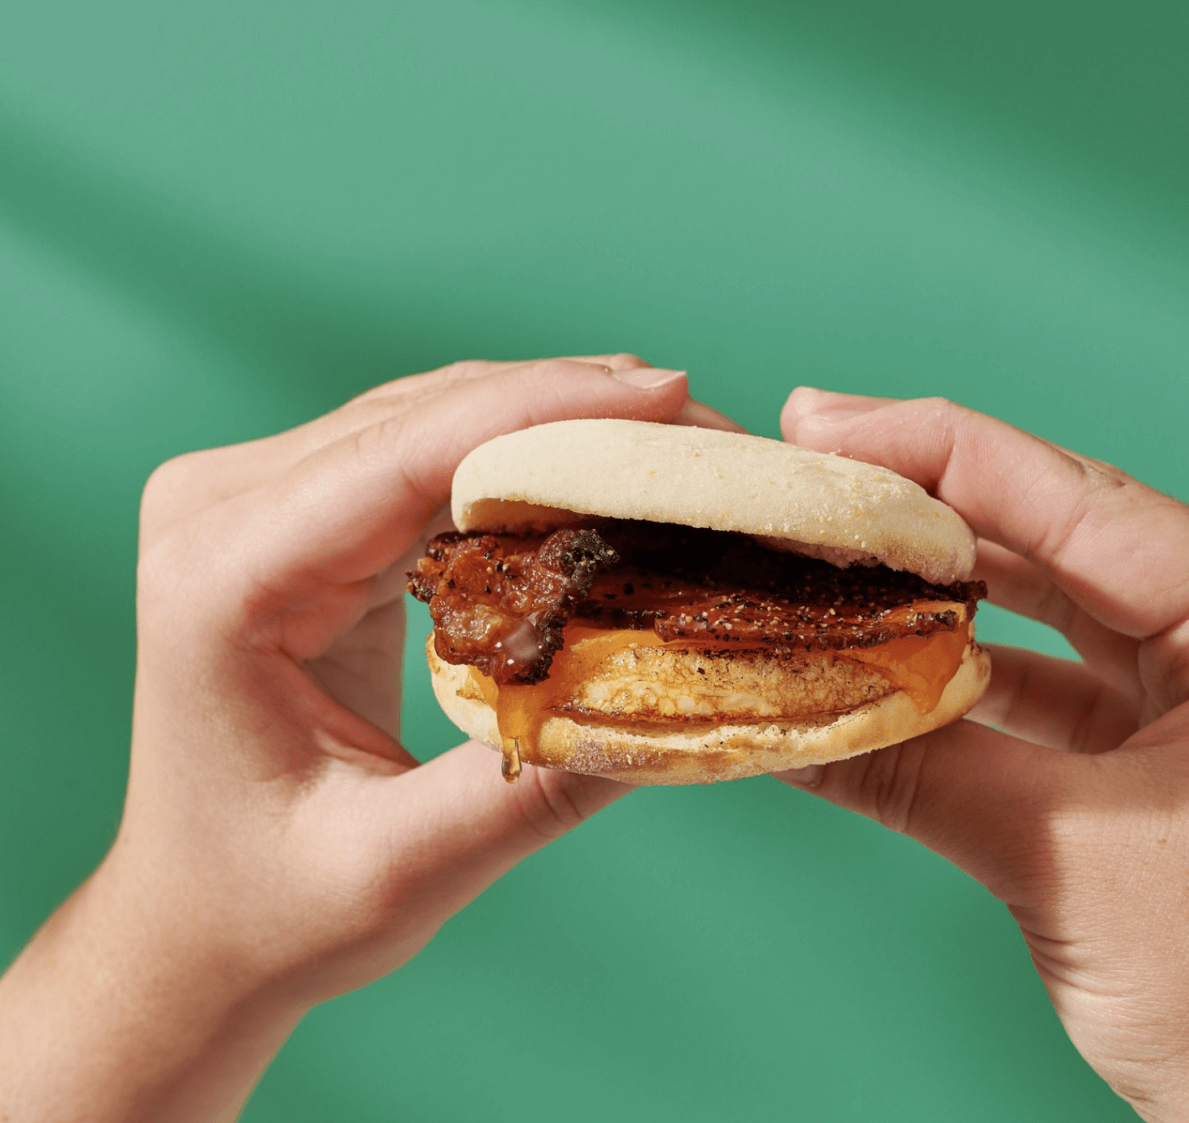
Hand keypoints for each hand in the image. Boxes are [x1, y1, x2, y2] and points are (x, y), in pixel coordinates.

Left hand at [0, 355, 725, 1122]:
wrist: (195, 923)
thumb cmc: (270, 909)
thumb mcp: (399, 871)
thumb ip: (529, 788)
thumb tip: (674, 705)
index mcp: (222, 579)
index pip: (403, 456)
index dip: (545, 410)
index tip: (669, 396)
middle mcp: (224, 512)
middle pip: (428, 417)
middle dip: (579, 411)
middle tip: (715, 433)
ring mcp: (258, 503)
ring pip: (437, 420)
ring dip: (562, 424)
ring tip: (682, 448)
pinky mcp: (304, 518)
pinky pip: (431, 458)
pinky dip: (526, 461)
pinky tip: (608, 476)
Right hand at [778, 389, 1188, 1122]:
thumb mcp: (1065, 854)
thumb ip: (916, 762)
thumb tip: (772, 709)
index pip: (1081, 501)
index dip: (940, 451)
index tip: (822, 421)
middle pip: (1069, 538)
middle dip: (935, 508)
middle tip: (809, 468)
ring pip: (1060, 608)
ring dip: (950, 589)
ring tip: (837, 550)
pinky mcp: (1183, 757)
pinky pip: (1061, 686)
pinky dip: (975, 674)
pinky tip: (894, 656)